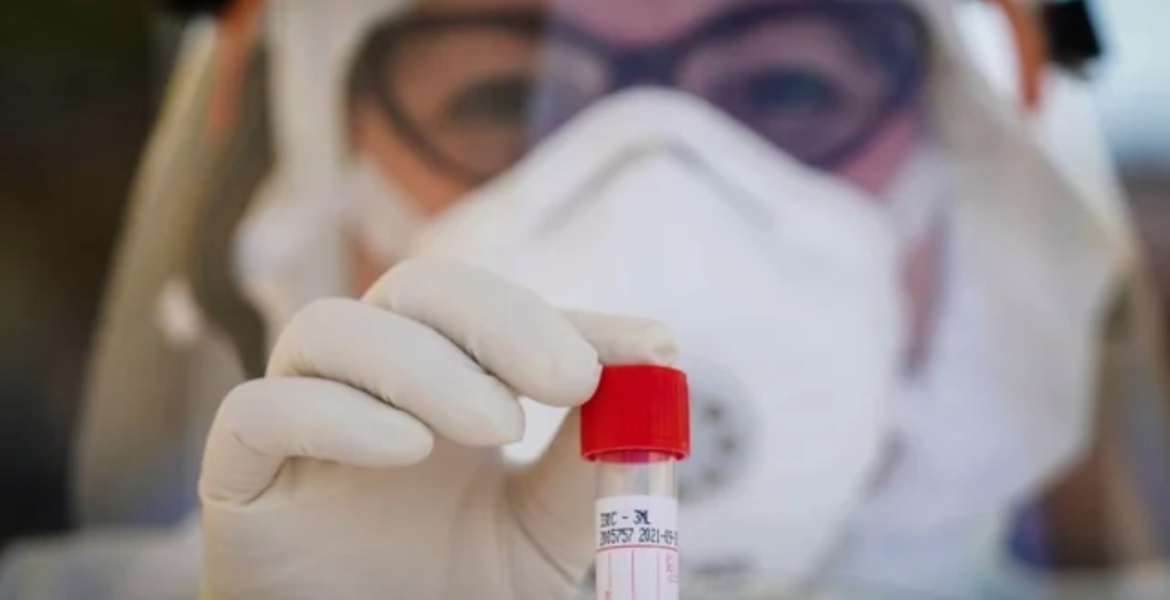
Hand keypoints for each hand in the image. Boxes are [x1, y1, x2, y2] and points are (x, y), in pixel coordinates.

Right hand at [198, 259, 676, 599]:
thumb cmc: (454, 596)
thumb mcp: (544, 534)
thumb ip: (585, 463)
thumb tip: (654, 372)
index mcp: (445, 387)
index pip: (495, 314)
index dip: (566, 319)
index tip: (642, 349)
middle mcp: (370, 388)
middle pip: (413, 291)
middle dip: (498, 319)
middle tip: (569, 378)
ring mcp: (300, 425)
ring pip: (330, 330)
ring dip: (422, 362)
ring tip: (496, 425)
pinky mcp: (240, 476)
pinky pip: (260, 411)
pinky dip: (334, 413)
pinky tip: (407, 449)